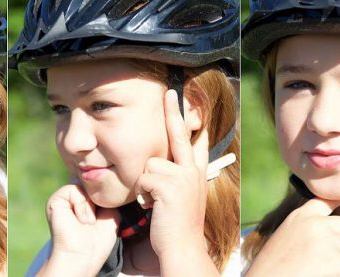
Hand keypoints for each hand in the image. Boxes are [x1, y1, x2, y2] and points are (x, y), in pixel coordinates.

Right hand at [39, 184, 119, 276]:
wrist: (83, 254)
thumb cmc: (98, 240)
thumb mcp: (111, 213)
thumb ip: (107, 194)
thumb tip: (101, 177)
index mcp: (85, 200)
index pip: (97, 182)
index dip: (105, 190)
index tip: (107, 207)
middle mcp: (74, 197)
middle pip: (92, 181)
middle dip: (99, 198)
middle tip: (95, 220)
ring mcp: (64, 197)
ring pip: (84, 185)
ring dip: (91, 205)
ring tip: (88, 222)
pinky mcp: (55, 199)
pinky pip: (73, 188)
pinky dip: (81, 205)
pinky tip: (80, 219)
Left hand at [135, 90, 217, 274]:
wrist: (183, 247)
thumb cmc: (177, 225)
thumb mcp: (183, 196)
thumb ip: (178, 177)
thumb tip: (163, 165)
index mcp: (196, 172)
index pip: (196, 141)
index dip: (193, 122)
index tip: (191, 102)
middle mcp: (192, 170)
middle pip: (179, 134)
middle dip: (173, 111)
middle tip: (169, 91)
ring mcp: (183, 176)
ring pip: (150, 164)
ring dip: (145, 184)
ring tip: (155, 202)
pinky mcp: (168, 185)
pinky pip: (143, 178)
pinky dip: (142, 195)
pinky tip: (152, 207)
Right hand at [246, 198, 339, 276]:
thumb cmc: (273, 265)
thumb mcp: (286, 235)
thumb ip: (306, 227)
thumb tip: (330, 230)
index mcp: (300, 216)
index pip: (328, 201)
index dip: (339, 207)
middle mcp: (315, 223)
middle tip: (328, 255)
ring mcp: (326, 239)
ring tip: (321, 267)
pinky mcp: (335, 258)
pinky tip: (325, 274)